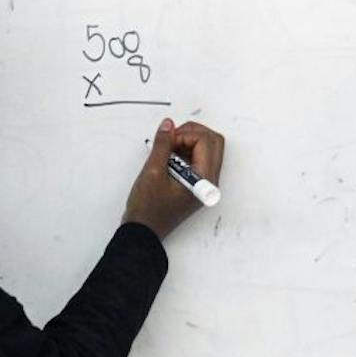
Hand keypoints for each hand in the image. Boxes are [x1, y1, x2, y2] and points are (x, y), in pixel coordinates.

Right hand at [122, 118, 224, 240]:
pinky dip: (184, 152)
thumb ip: (163, 144)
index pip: (206, 141)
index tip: (167, 141)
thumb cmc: (148, 209)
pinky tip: (167, 159)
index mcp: (204, 179)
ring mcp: (204, 183)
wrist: (143, 232)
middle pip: (213, 142)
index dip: (185, 134)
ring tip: (166, 152)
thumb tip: (168, 125)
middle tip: (170, 139)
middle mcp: (210, 181)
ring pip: (206, 149)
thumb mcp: (153, 171)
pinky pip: (197, 160)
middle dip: (191, 133)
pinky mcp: (196, 184)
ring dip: (187, 142)